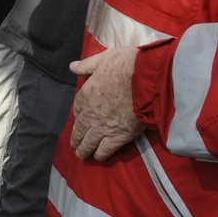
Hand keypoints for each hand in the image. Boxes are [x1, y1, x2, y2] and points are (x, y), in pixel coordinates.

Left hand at [66, 46, 142, 160]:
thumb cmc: (125, 65)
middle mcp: (90, 114)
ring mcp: (102, 128)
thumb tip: (72, 66)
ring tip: (82, 155)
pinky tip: (99, 156)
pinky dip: (100, 155)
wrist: (145, 79)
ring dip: (83, 150)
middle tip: (76, 145)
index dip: (78, 116)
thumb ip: (87, 65)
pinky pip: (104, 151)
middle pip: (79, 130)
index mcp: (85, 95)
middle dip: (76, 139)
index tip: (79, 120)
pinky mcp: (118, 138)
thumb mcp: (102, 59)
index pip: (76, 110)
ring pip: (88, 144)